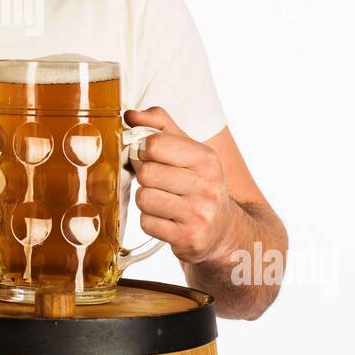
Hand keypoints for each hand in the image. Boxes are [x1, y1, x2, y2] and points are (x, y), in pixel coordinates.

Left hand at [124, 107, 232, 265]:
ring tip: (163, 201)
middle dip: (144, 178)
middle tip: (157, 183)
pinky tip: (166, 220)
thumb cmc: (199, 185)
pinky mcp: (188, 239)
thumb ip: (160, 125)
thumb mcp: (188, 150)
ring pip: (144, 198)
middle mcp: (208, 186)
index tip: (150, 157)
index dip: (143, 150)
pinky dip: (150, 221)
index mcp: (207, 159)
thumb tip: (130, 115)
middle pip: (146, 173)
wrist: (224, 230)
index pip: (155, 144)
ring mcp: (199, 215)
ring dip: (146, 200)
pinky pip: (147, 223)